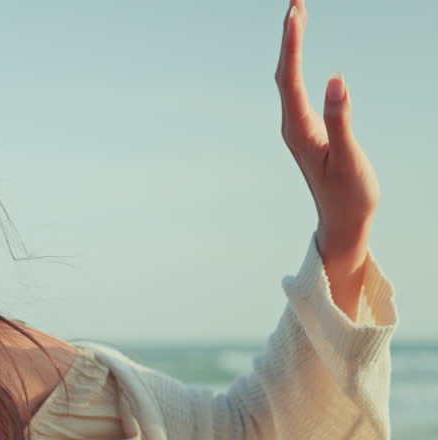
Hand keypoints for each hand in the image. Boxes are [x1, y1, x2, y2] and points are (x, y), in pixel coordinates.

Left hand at [274, 0, 379, 260]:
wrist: (342, 223)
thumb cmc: (349, 195)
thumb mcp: (349, 160)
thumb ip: (341, 122)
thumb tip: (335, 81)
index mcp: (298, 130)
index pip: (290, 78)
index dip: (292, 44)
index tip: (295, 13)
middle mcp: (291, 125)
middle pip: (284, 73)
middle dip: (289, 37)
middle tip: (295, 2)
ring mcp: (296, 127)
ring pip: (288, 79)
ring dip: (291, 47)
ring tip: (296, 15)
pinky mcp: (305, 130)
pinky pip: (295, 88)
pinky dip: (297, 63)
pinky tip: (299, 50)